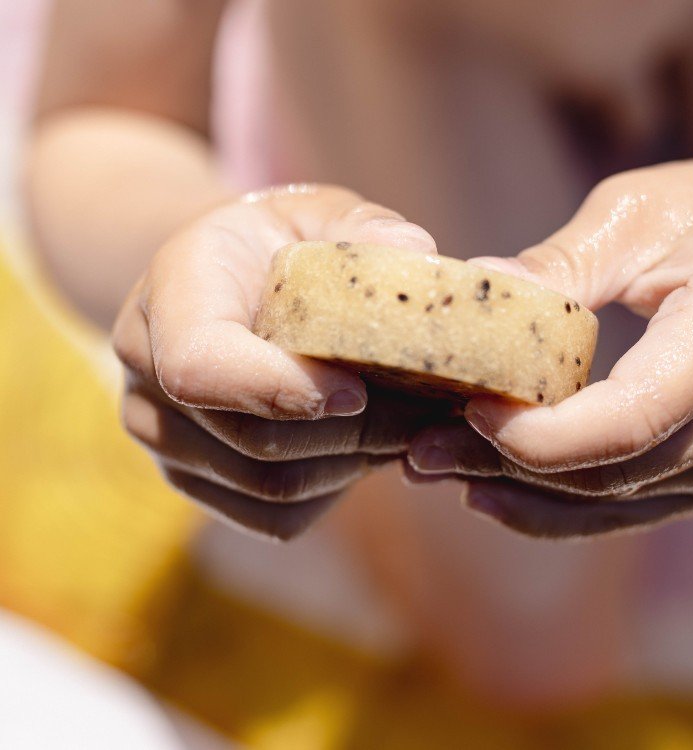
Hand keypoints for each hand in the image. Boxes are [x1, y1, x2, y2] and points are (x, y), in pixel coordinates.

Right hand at [113, 184, 437, 538]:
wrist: (225, 287)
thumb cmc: (278, 245)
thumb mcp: (320, 214)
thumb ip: (365, 228)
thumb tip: (419, 255)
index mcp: (173, 294)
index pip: (200, 365)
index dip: (281, 388)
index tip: (359, 388)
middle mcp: (147, 373)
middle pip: (254, 440)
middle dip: (354, 432)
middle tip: (426, 410)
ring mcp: (163, 436)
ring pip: (270, 487)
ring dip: (352, 463)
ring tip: (404, 425)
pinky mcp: (195, 478)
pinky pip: (273, 517)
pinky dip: (332, 492)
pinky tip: (362, 449)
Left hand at [409, 158, 692, 536]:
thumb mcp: (646, 215)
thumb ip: (566, 261)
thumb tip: (476, 284)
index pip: (630, 418)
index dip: (540, 431)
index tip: (466, 409)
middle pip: (608, 472)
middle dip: (503, 464)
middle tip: (420, 451)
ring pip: (613, 502)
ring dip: (518, 493)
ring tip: (437, 470)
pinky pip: (629, 506)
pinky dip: (556, 507)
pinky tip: (489, 492)